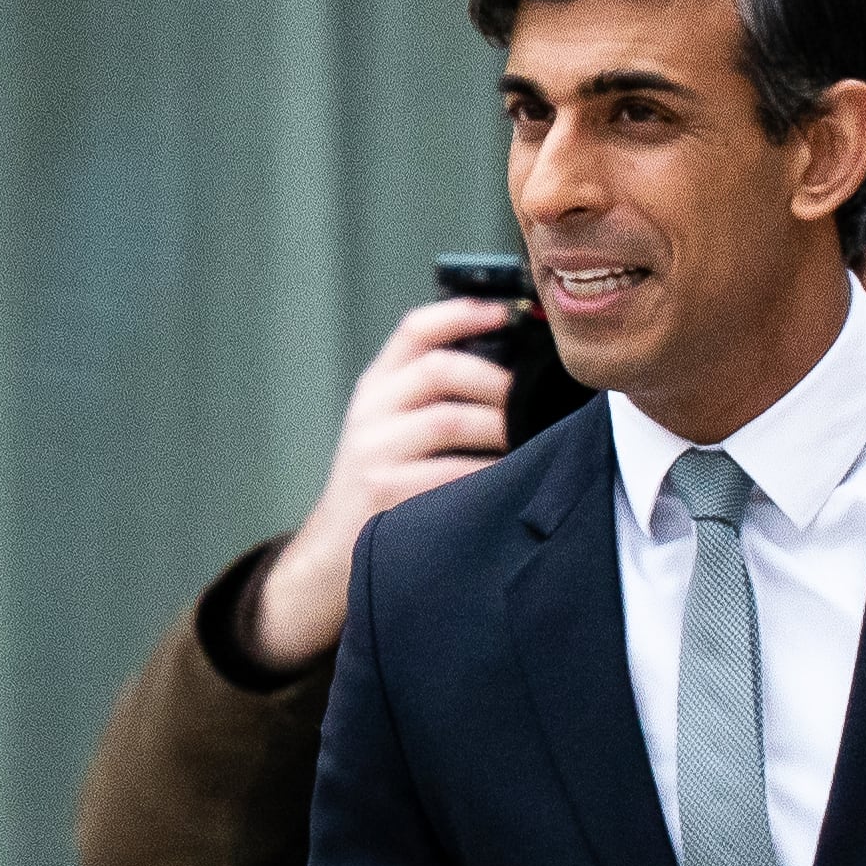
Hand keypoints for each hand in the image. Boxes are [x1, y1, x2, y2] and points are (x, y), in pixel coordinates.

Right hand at [248, 298, 513, 669]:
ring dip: (501, 427)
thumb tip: (517, 364)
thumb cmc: (384, 486)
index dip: (465, 312)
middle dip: (496, 380)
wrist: (333, 554)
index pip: (416, 329)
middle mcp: (370, 413)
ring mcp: (374, 454)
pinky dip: (490, 473)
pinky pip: (454, 474)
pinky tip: (511, 478)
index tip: (511, 311)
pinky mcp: (385, 495)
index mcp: (376, 387)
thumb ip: (433, 394)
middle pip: (439, 369)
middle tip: (533, 399)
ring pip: (450, 420)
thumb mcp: (392, 428)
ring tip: (529, 440)